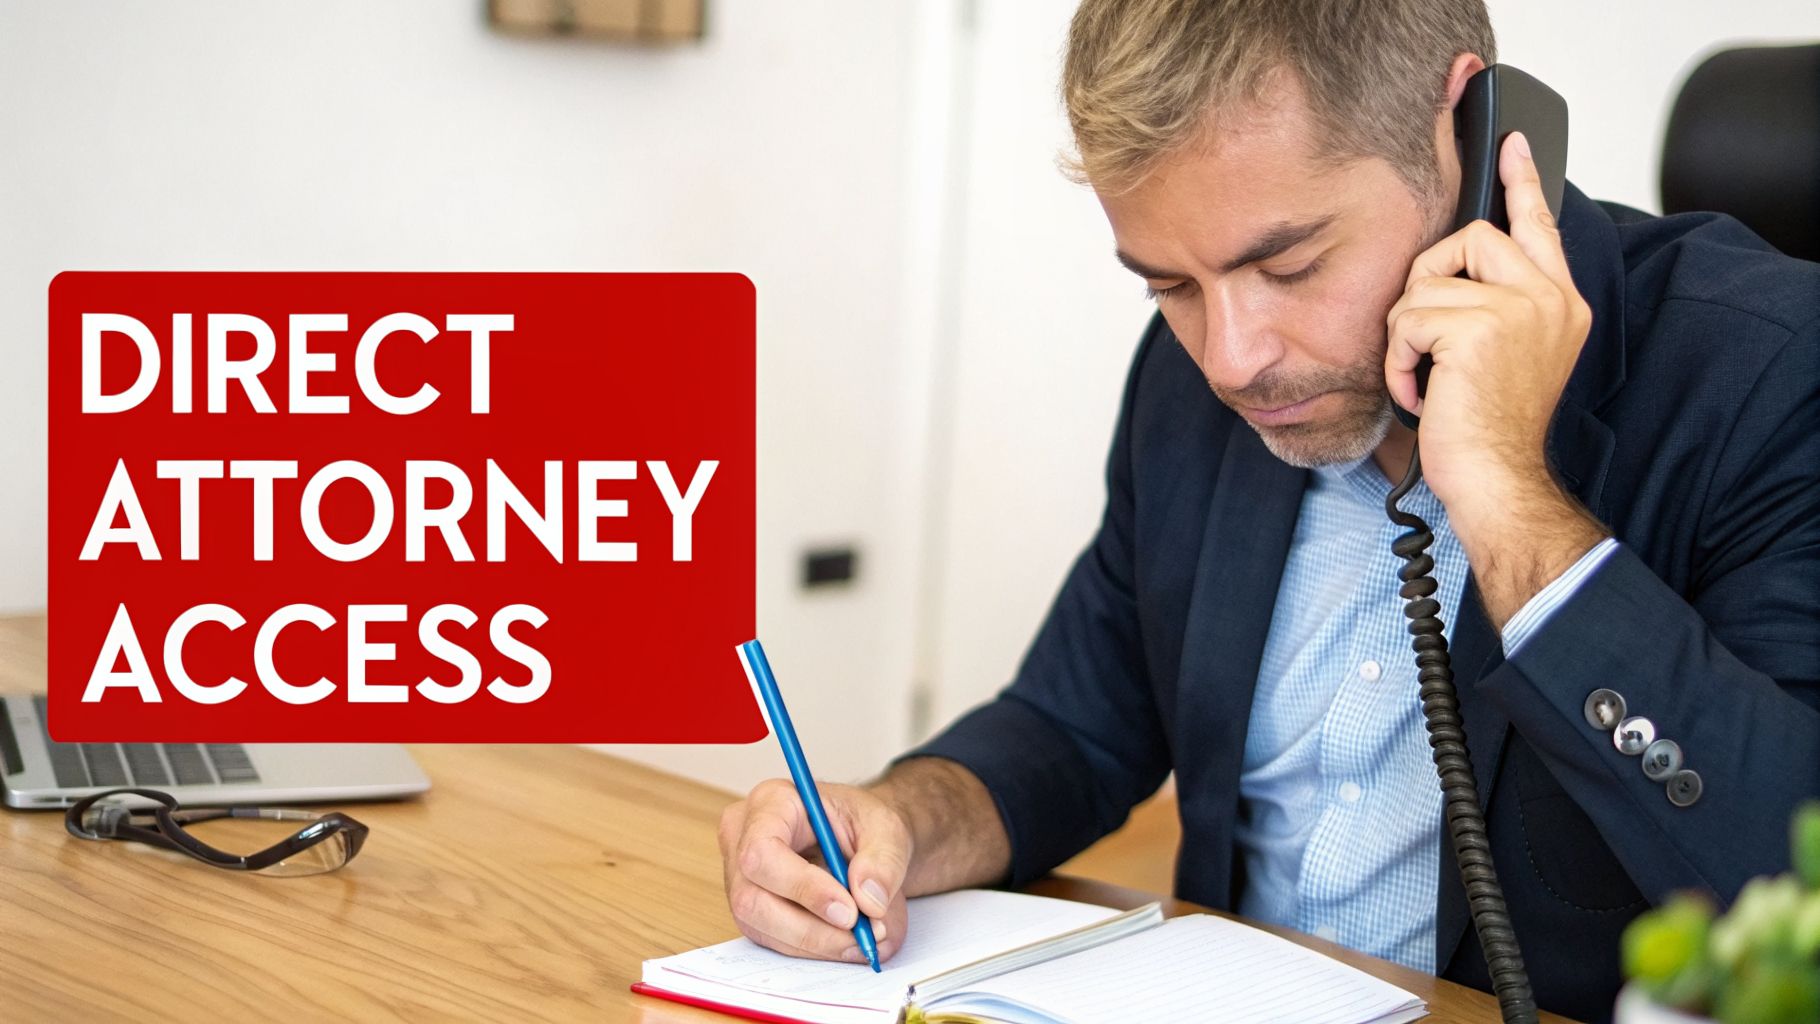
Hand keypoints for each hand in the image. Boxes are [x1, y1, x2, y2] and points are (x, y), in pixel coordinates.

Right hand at [718, 778, 911, 963]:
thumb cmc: (864, 824)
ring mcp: (741, 879)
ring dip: (817, 943)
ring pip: (762, 928)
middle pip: (753, 899)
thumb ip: (884, 860)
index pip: (762, 851)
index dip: (802, 887)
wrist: (864, 842)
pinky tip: (848, 941)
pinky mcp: (752, 911)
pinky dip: (815, 948)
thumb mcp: (888, 828)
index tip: (849, 910)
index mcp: (770, 803)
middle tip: (862, 935)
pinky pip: (774, 942)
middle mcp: (742, 839)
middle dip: (811, 928)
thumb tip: (869, 900)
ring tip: (864, 938)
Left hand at [1384, 130, 1592, 519]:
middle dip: (1428, 282)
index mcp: (1559, 302)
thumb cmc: (1490, 428)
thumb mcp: (1505, 355)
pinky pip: (1408, 319)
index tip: (1511, 143)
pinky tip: (1419, 393)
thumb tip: (1452, 267)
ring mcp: (1520, 310)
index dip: (1521, 181)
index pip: (1539, 225)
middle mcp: (1549, 298)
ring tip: (1427, 378)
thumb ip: (1496, 304)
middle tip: (1427, 337)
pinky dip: (1398, 361)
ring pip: (1426, 283)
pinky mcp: (1480, 329)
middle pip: (1469, 236)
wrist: (1498, 479)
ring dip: (1407, 336)